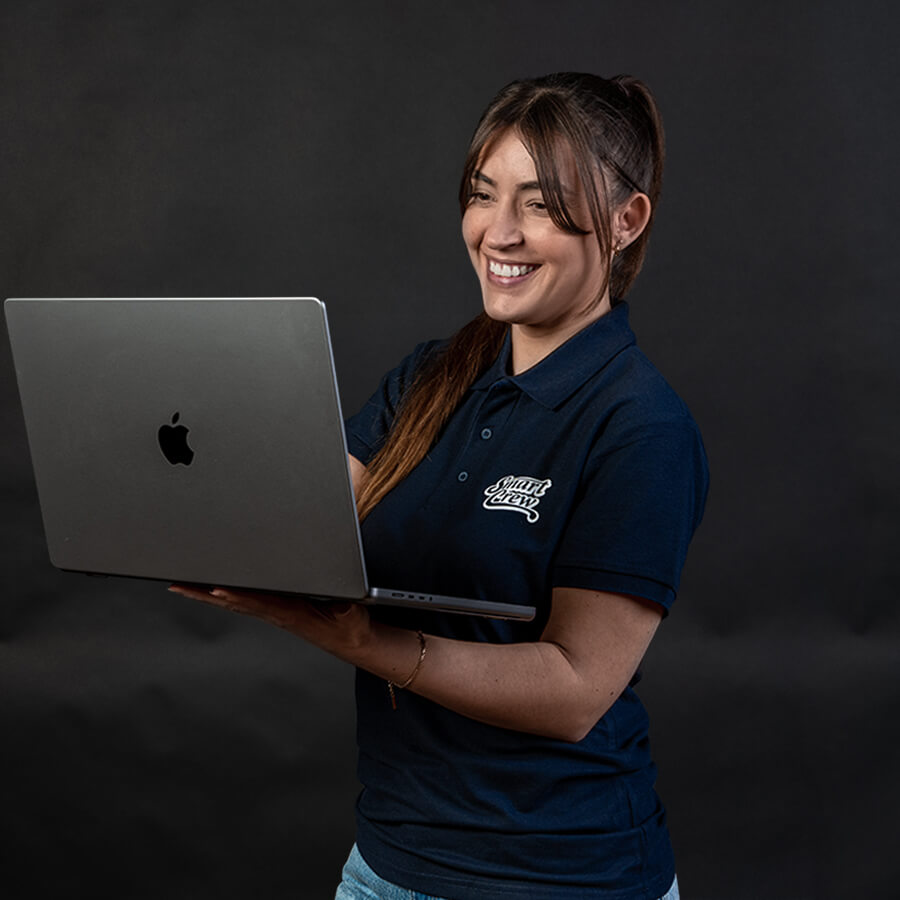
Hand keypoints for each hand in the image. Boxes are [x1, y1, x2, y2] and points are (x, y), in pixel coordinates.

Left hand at [167, 584, 374, 662]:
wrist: (354, 641)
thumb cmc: (351, 626)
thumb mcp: (351, 612)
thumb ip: (342, 602)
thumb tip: (338, 594)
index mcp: (292, 612)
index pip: (258, 601)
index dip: (236, 594)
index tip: (214, 587)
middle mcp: (277, 613)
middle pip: (234, 600)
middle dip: (204, 592)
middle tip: (177, 584)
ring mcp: (274, 612)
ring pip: (234, 601)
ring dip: (205, 594)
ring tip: (181, 585)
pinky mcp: (276, 610)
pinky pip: (243, 601)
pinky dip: (222, 594)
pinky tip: (209, 589)